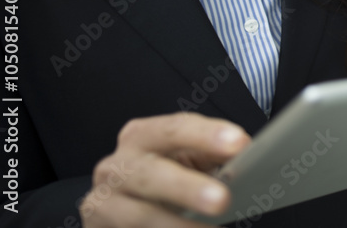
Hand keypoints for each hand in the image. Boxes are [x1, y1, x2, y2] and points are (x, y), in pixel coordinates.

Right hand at [80, 113, 250, 226]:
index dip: (206, 135)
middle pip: (151, 173)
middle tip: (223, 200)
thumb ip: (212, 156)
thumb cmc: (165, 180)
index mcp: (142, 136)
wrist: (123, 210)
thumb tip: (247, 157)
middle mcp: (116, 165)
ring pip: (139, 214)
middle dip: (187, 187)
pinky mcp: (100, 227)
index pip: (174, 129)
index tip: (240, 144)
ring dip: (177, 226)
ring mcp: (104, 201)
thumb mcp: (186, 161)